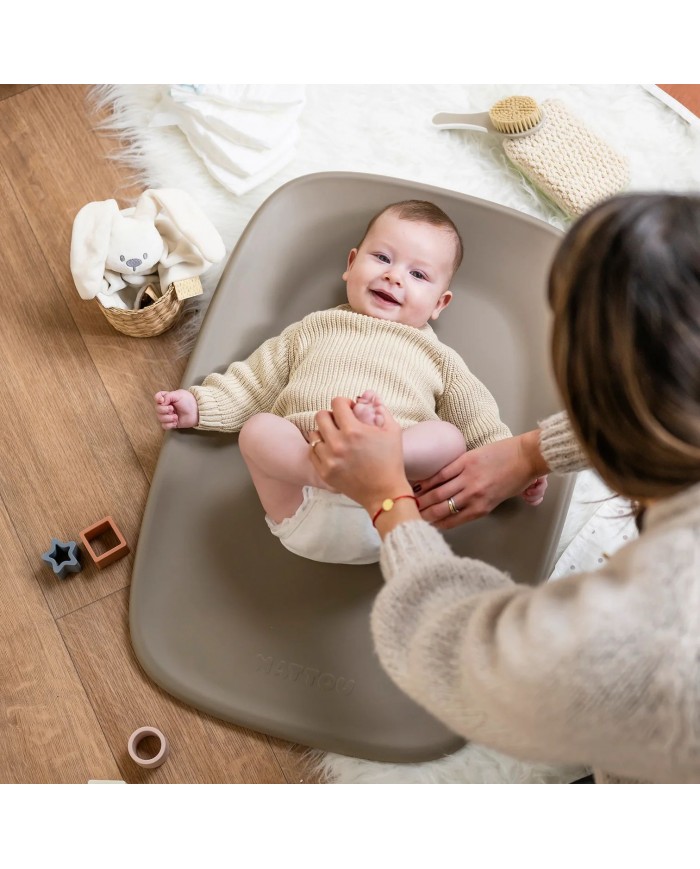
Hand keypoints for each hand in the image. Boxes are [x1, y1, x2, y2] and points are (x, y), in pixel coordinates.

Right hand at [154, 389, 198, 429]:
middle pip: (157, 409)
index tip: (162, 401)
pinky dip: (169, 425)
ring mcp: (169, 415)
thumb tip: (161, 402)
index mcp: (167, 398)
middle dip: (164, 410)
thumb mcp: (178, 395)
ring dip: (167, 418)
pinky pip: (164, 426)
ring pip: (160, 418)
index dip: (157, 399)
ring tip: (176, 417)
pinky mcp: (172, 423)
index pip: (157, 397)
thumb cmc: (189, 401)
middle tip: (173, 409)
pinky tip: (175, 422)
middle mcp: (166, 407)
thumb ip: (168, 396)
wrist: (197, 411)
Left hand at [310, 397, 409, 513]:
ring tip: (336, 438)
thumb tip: (370, 395)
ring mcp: (328, 459)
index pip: (337, 403)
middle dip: (332, 415)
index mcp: (354, 431)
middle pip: (320, 416)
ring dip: (324, 432)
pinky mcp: (324, 472)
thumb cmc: (391, 460)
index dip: (345, 403)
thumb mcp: (393, 430)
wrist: (385, 493)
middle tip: (341, 423)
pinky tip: (332, 451)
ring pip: (314, 434)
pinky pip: (312, 452)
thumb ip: (381, 409)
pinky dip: (320, 449)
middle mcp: (337, 444)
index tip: (351, 410)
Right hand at [415, 430, 548, 528]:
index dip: (435, 524)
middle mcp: (473, 495)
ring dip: (423, 499)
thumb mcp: (498, 499)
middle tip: (412, 515)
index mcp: (482, 507)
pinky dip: (429, 480)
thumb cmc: (517, 478)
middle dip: (424, 514)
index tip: (424, 526)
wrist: (527, 456)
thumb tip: (457, 509)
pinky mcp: (465, 461)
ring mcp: (468, 478)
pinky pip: (442, 473)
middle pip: (441, 508)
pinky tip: (420, 485)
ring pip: (438, 492)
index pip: (452, 521)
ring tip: (411, 501)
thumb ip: (478, 505)